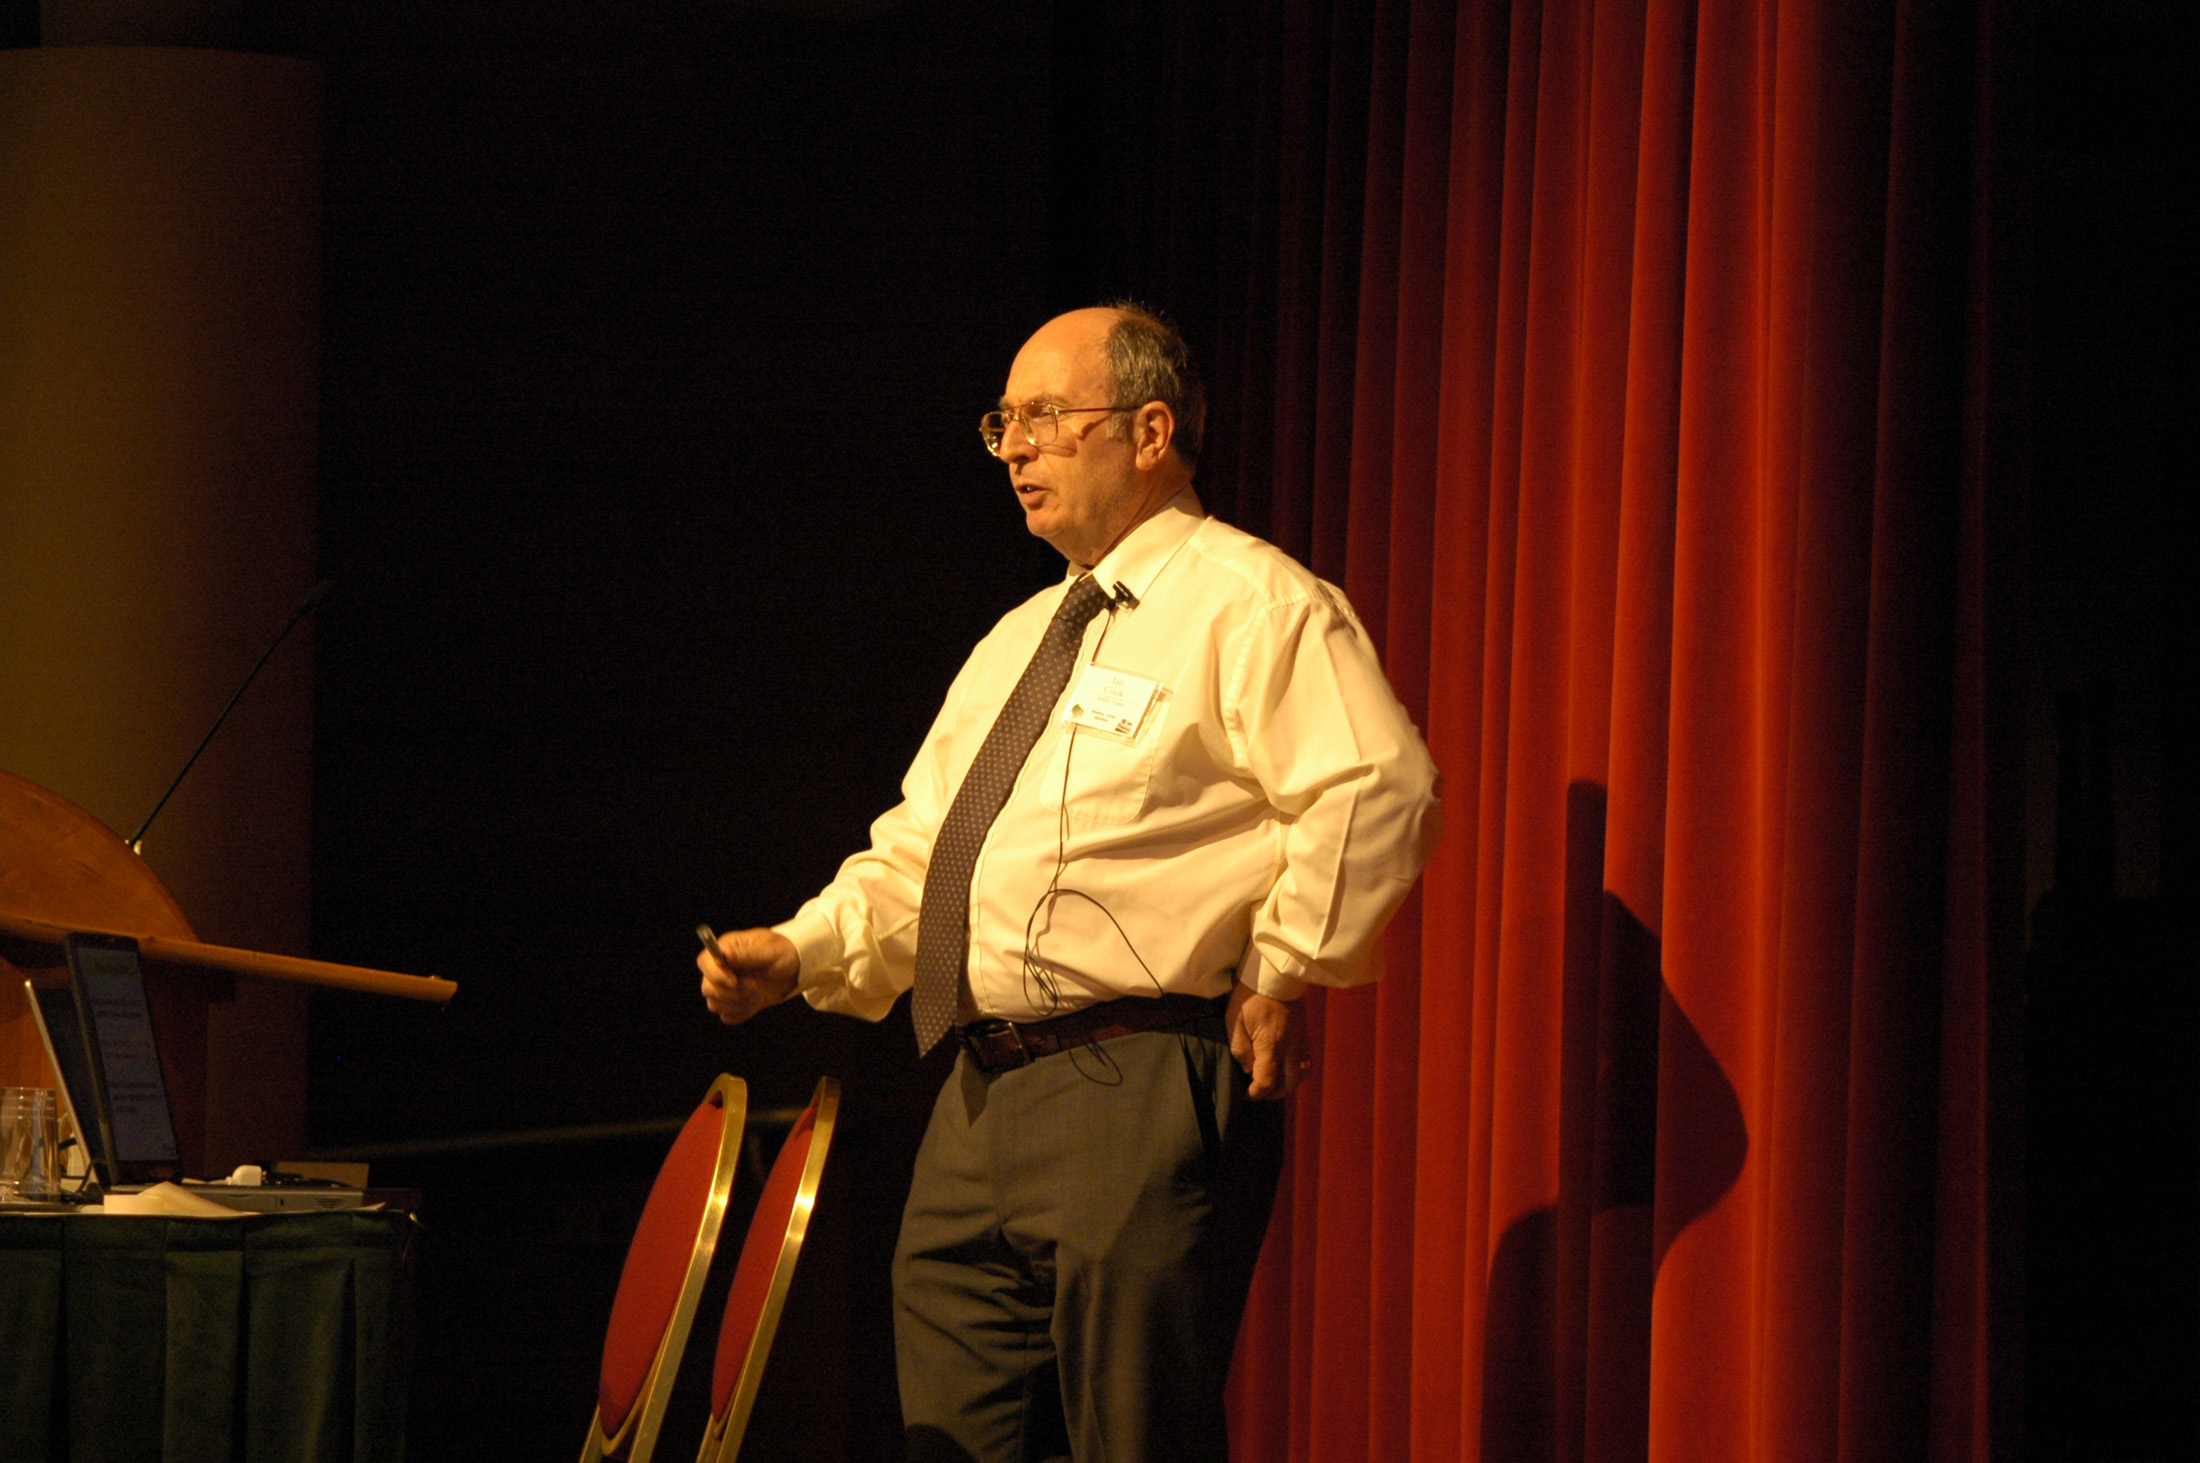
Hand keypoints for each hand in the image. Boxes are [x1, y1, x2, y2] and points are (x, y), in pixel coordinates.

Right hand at [697, 927, 800, 1025]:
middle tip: (755, 986)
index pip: (704, 962)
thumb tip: (724, 954)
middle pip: (708, 987)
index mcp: (726, 949)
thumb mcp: (769, 949)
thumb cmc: (782, 952)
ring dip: (738, 1003)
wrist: (795, 967)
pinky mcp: (734, 1002)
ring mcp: (726, 987)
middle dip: (732, 993)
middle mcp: (721, 969)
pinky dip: (741, 1013)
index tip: (735, 981)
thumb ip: (746, 953)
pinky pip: (727, 1015)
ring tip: (758, 993)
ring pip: (715, 1004)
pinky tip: (755, 1002)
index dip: (715, 975)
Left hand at [1226, 982, 1306, 1098]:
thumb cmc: (1250, 995)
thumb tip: (1248, 1068)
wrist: (1276, 973)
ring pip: (1300, 1075)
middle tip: (1258, 1089)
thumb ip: (1240, 1050)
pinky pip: (1304, 1062)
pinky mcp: (1305, 1035)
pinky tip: (1280, 1065)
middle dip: (1273, 1092)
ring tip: (1270, 1079)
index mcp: (1272, 1045)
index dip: (1255, 1093)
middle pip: (1289, 1084)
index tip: (1246, 1093)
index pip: (1267, 1082)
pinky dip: (1293, 1071)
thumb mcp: (1235, 1022)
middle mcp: (1292, 1048)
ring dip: (1285, 1083)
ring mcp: (1302, 1041)